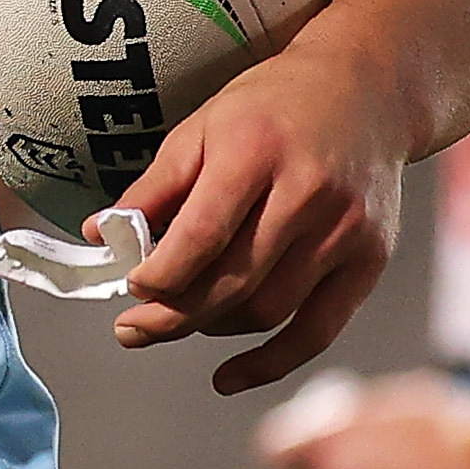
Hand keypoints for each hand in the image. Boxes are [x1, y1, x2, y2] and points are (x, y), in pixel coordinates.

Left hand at [111, 40, 411, 390]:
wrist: (368, 91)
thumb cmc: (271, 107)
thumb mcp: (201, 127)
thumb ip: (153, 187)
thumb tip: (99, 236)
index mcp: (256, 152)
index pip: (201, 235)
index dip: (159, 275)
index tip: (130, 288)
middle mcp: (307, 194)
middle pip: (233, 282)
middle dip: (173, 315)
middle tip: (132, 328)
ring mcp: (344, 232)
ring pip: (268, 309)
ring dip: (212, 329)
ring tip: (176, 322)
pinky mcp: (370, 261)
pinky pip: (317, 330)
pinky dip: (271, 362)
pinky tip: (228, 377)